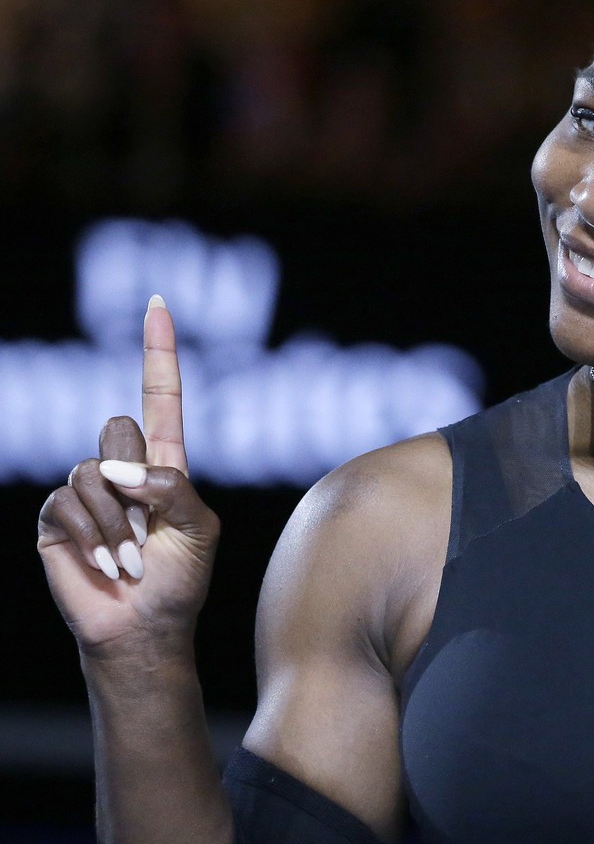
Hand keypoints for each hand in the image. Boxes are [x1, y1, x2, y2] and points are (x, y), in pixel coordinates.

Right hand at [36, 296, 220, 654]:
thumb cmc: (180, 580)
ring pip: (93, 472)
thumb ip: (174, 487)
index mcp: (165, 464)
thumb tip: (116, 469)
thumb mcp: (201, 528)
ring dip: (118, 524)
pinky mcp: (56, 517)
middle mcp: (122, 469)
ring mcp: (86, 491)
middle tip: (150, 530)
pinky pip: (67, 502)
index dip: (158, 351)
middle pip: (118, 428)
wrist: (144, 627)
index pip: (159, 397)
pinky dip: (94, 538)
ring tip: (132, 560)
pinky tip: (107, 567)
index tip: (157, 302)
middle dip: (137, 480)